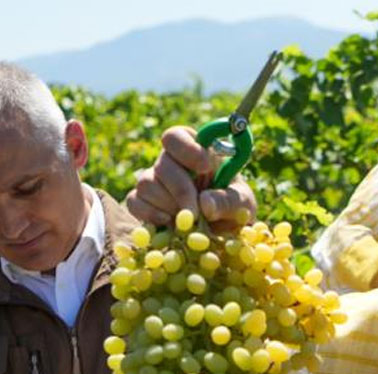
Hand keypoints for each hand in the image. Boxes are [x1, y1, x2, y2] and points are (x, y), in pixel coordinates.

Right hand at [125, 125, 257, 232]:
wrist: (221, 233)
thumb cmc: (233, 209)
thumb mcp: (242, 205)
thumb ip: (228, 201)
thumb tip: (205, 203)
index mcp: (197, 151)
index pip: (177, 136)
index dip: (187, 148)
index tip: (206, 167)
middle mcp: (172, 162)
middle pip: (163, 163)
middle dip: (181, 190)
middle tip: (196, 214)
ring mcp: (154, 180)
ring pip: (147, 183)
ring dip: (168, 205)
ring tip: (187, 222)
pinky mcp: (142, 201)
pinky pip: (134, 201)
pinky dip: (149, 214)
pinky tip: (167, 224)